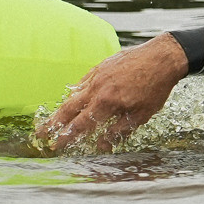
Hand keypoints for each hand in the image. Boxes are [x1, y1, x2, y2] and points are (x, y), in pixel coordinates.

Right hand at [41, 33, 188, 151]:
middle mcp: (97, 88)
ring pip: (74, 94)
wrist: (163, 56)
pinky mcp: (100, 66)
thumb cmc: (155, 87)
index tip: (56, 146)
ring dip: (62, 108)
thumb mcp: (141, 115)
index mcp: (106, 103)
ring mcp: (97, 75)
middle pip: (68, 109)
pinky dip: (75, 92)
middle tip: (40, 134)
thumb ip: (119, 131)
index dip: (67, 137)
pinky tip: (73, 98)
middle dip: (53, 123)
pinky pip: (82, 81)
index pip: (80, 125)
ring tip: (52, 119)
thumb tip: (101, 145)